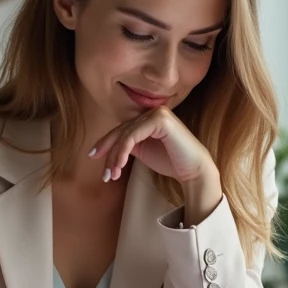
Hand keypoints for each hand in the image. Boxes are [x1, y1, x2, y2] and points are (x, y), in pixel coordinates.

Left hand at [90, 106, 216, 187]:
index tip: (93, 157)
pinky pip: (133, 136)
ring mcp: (157, 113)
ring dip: (115, 157)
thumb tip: (108, 147)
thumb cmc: (172, 161)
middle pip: (121, 131)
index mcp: (149, 118)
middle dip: (109, 153)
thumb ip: (129, 144)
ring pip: (125, 135)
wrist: (194, 170)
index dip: (106, 143)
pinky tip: (120, 166)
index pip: (123, 129)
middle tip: (104, 174)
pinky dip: (123, 151)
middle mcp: (153, 112)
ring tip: (112, 175)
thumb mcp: (144, 151)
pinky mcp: (160, 119)